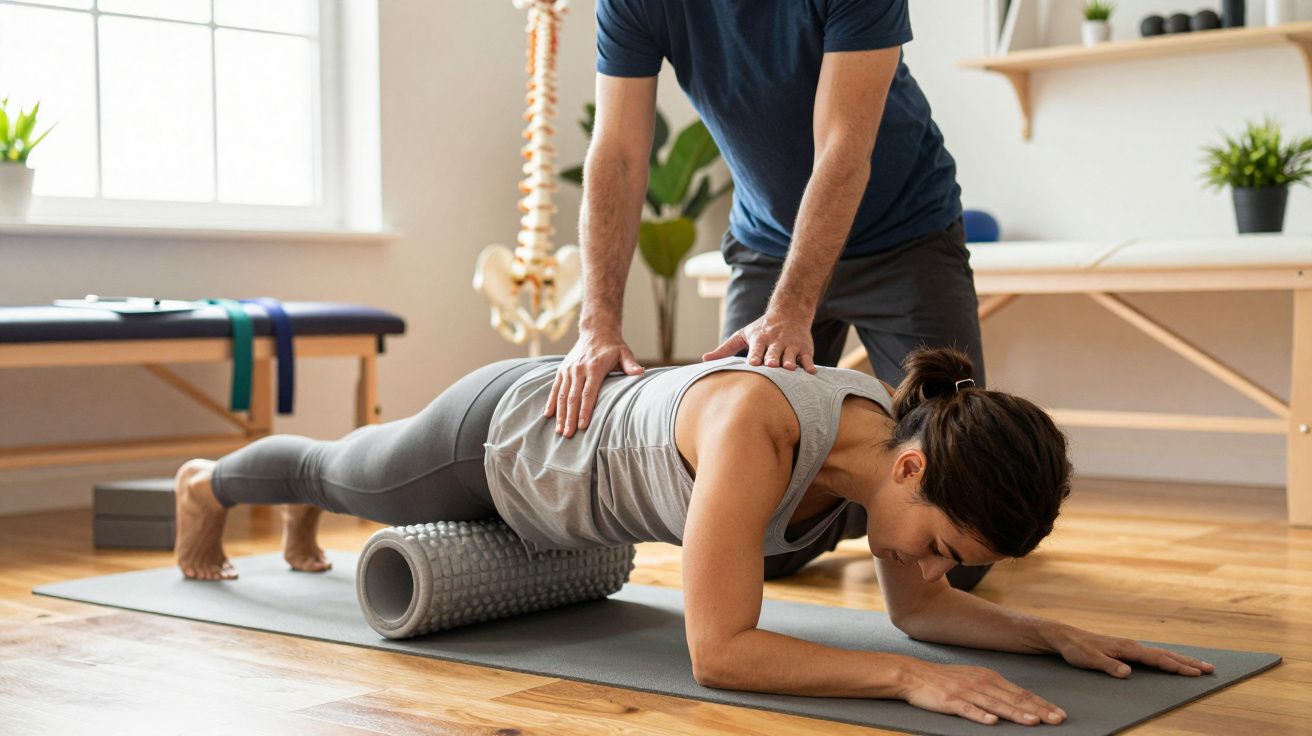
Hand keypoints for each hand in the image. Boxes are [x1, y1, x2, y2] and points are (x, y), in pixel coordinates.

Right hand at [545, 328, 643, 437]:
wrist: (596, 330)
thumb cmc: (613, 346)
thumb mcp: (624, 353)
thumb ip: (630, 365)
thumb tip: (640, 373)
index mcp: (594, 368)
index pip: (588, 393)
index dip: (585, 410)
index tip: (583, 426)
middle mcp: (578, 369)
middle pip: (573, 398)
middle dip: (570, 418)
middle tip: (569, 435)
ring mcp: (568, 370)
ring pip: (562, 395)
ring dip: (560, 414)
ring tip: (559, 431)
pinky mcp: (562, 370)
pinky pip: (554, 388)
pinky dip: (551, 402)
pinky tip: (548, 416)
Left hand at [702, 308, 817, 372]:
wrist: (790, 312)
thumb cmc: (761, 328)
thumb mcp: (743, 335)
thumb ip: (725, 349)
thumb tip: (704, 360)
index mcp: (760, 338)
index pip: (757, 348)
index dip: (755, 355)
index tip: (753, 364)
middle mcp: (776, 341)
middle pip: (774, 351)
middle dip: (772, 358)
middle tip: (771, 365)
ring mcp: (791, 345)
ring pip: (791, 355)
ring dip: (790, 361)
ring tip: (790, 368)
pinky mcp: (804, 349)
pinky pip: (807, 358)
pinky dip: (809, 364)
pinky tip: (811, 372)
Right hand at [896, 659, 1065, 726]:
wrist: (913, 674)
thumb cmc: (945, 679)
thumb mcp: (973, 679)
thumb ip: (994, 690)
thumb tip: (1018, 702)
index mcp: (989, 678)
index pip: (1021, 692)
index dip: (1041, 703)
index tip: (1059, 713)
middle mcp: (981, 683)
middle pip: (1013, 698)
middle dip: (1038, 710)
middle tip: (1057, 719)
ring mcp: (966, 692)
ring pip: (996, 705)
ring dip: (1016, 713)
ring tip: (1033, 721)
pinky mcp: (950, 700)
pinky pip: (967, 709)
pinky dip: (980, 716)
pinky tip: (992, 722)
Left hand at [1044, 624, 1214, 678]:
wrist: (1065, 637)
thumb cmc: (1077, 649)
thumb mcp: (1090, 660)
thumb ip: (1109, 666)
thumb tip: (1128, 673)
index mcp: (1127, 648)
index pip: (1158, 659)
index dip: (1177, 667)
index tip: (1195, 673)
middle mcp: (1132, 646)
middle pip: (1166, 655)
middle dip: (1188, 662)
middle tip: (1210, 669)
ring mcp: (1130, 647)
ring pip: (1161, 654)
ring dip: (1181, 659)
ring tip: (1199, 666)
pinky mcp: (1125, 649)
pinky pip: (1153, 655)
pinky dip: (1167, 658)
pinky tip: (1172, 662)